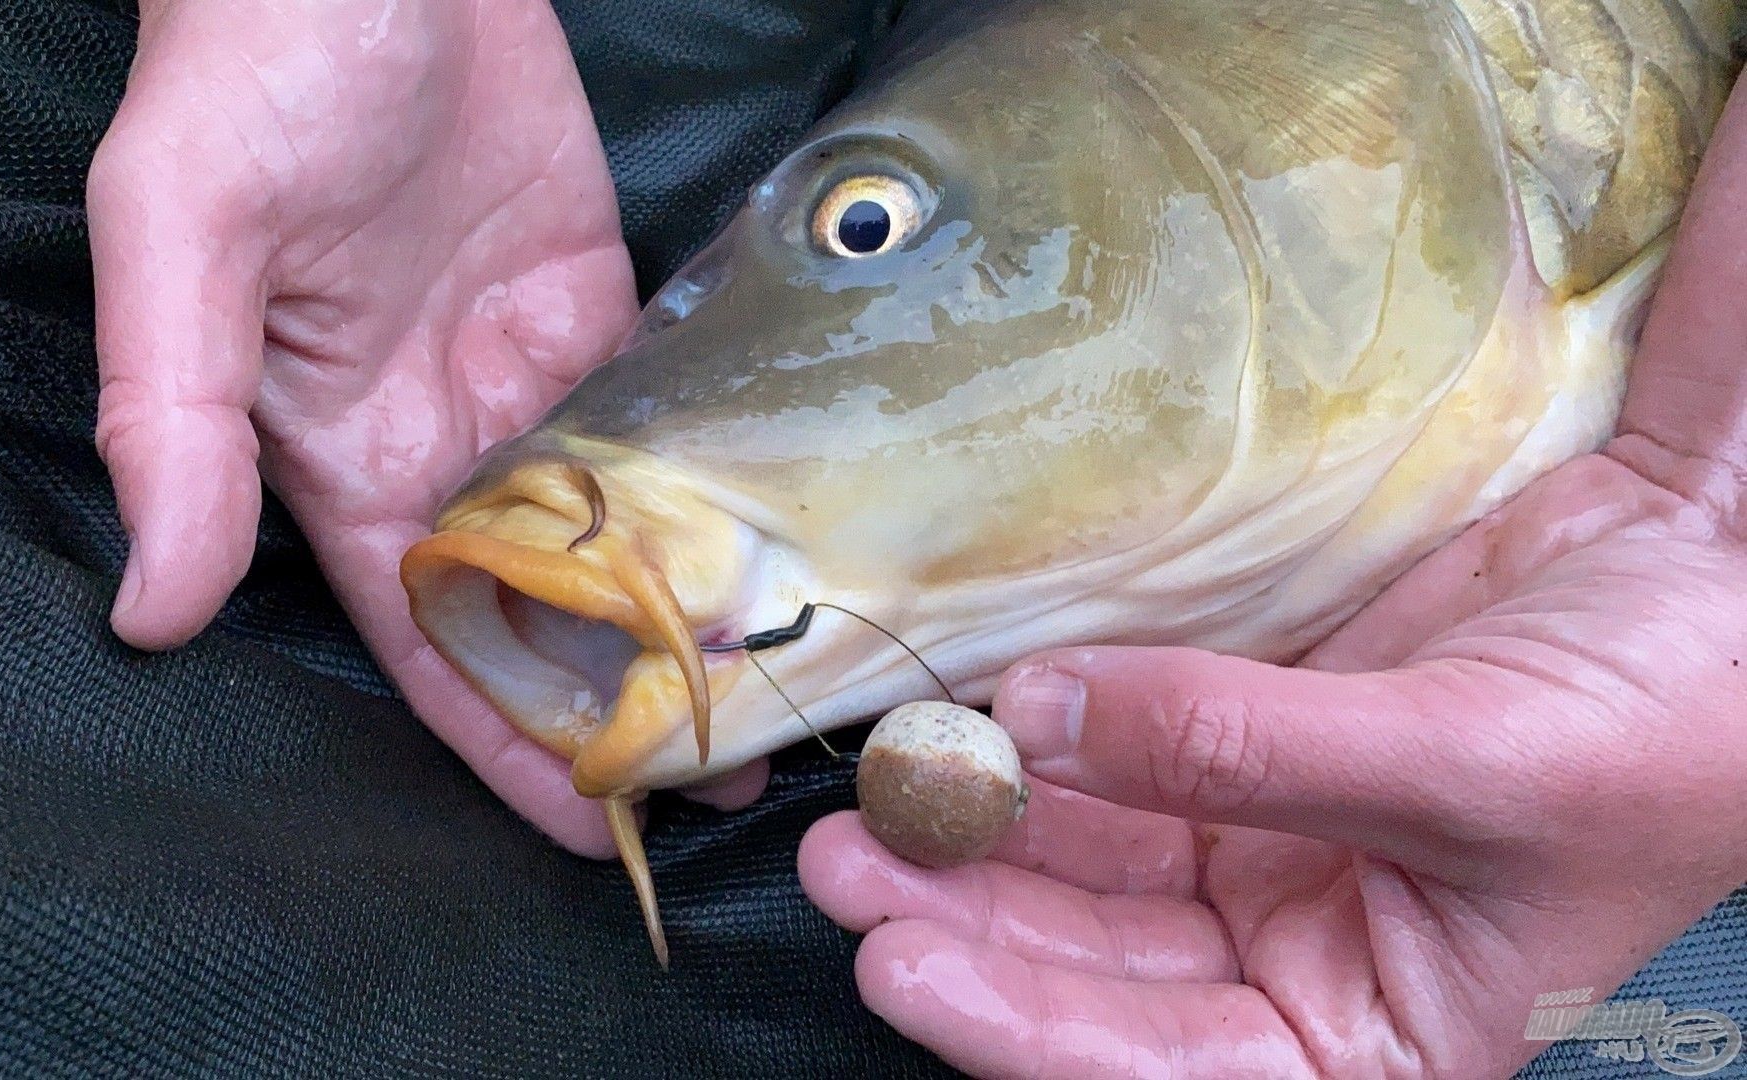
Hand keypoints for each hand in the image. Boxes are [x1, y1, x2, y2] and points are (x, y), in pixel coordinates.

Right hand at [88, 0, 764, 857]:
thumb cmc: (256, 65)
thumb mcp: (184, 234)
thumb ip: (166, 417)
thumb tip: (150, 606)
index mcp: (342, 452)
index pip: (428, 635)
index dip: (498, 736)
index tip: (583, 827)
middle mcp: (443, 432)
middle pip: (539, 606)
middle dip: (614, 698)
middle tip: (724, 785)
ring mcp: (528, 370)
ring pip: (613, 528)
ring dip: (683, 611)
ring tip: (776, 694)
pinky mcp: (597, 301)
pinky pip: (658, 420)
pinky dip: (711, 487)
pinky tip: (778, 546)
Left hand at [800, 81, 1746, 1077]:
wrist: (1715, 575)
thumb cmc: (1664, 722)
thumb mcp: (1467, 765)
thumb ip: (1243, 750)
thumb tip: (1041, 724)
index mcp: (1383, 1038)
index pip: (1174, 1072)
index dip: (1027, 1029)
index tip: (908, 961)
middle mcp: (1308, 960)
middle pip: (1100, 971)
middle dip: (972, 923)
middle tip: (856, 864)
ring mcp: (1268, 850)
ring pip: (1091, 870)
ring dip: (986, 835)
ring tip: (880, 795)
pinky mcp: (1243, 752)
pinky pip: (1120, 764)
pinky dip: (1047, 750)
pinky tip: (975, 728)